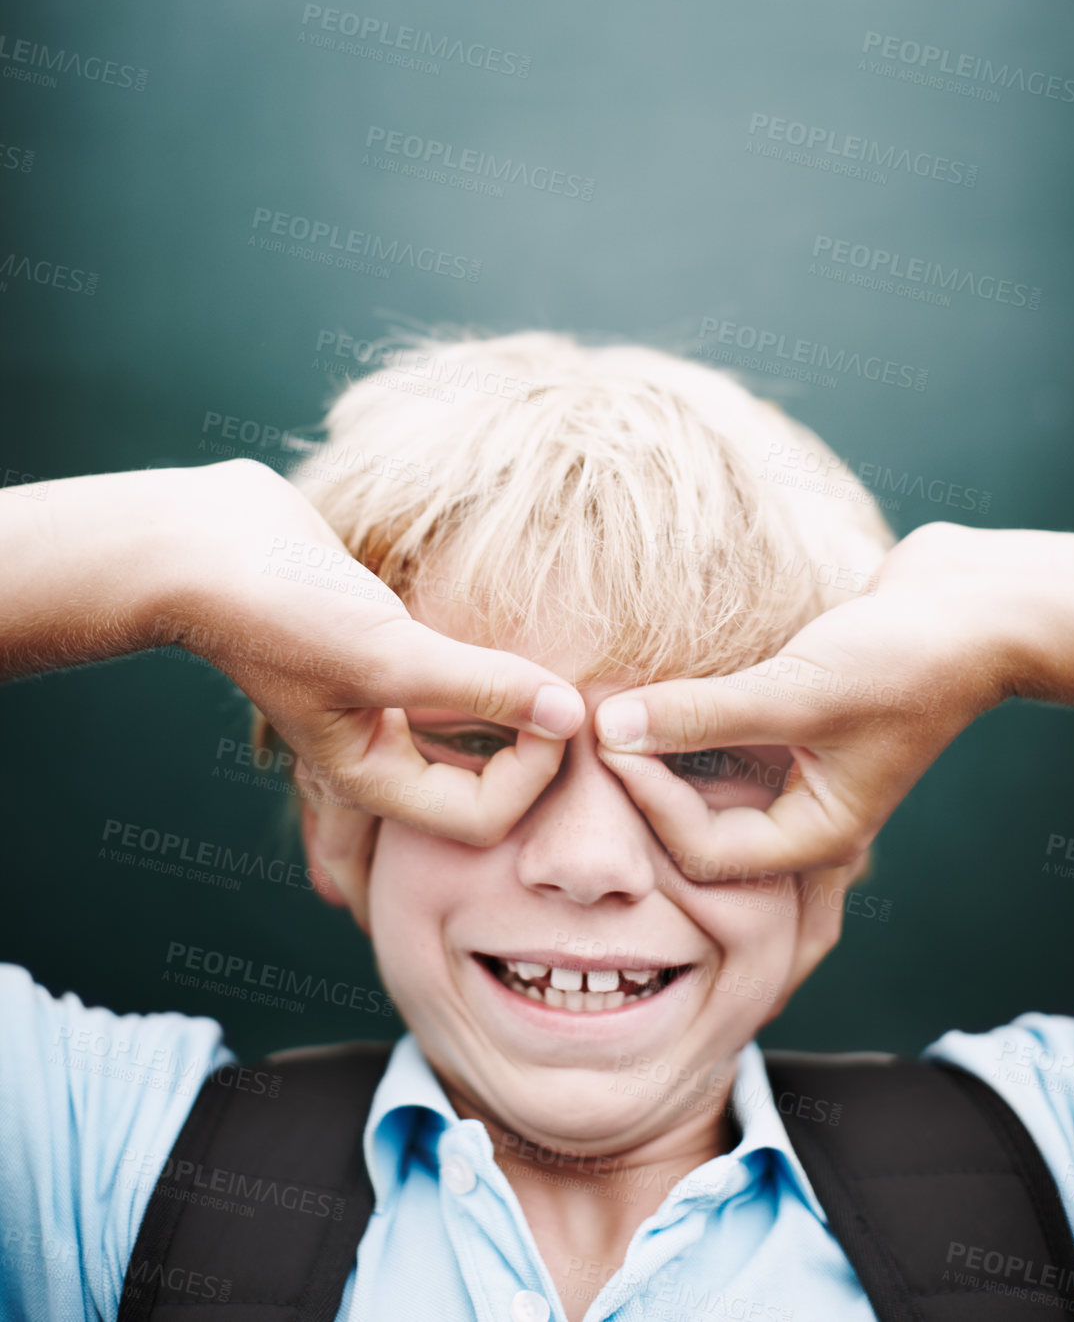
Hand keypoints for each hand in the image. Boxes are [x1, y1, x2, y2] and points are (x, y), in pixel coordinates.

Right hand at [1, 462, 583, 909]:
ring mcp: (381, 699)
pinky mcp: (385, 647)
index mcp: (371, 778)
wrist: (205, 541)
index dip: (534, 769)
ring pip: (472, 730)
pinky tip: (514, 645)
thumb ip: (482, 686)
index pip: (485, 817)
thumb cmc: (280, 609)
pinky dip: (490, 672)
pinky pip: (456, 677)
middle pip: (484, 786)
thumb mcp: (389, 655)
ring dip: (516, 716)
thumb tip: (573, 714)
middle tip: (584, 709)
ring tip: (562, 685)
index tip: (555, 704)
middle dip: (536, 760)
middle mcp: (379, 750)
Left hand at [592, 522, 1019, 878]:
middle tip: (594, 731)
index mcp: (818, 835)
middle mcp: (806, 811)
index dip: (648, 800)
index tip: (608, 736)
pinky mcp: (796, 718)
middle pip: (698, 825)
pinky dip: (690, 718)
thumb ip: (701, 713)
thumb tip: (612, 727)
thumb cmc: (905, 659)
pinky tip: (655, 686)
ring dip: (662, 750)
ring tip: (610, 709)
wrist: (979, 603)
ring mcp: (802, 765)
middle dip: (644, 785)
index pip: (704, 851)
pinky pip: (727, 734)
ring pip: (708, 777)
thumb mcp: (796, 692)